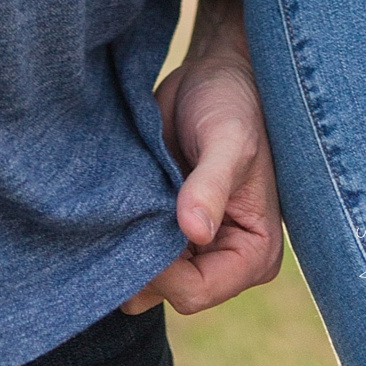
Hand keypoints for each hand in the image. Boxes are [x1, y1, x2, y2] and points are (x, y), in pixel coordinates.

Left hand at [121, 0, 283, 318]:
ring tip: (116, 203)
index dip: (160, 272)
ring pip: (144, 274)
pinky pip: (134, 245)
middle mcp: (223, 259)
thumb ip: (211, 185)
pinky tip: (112, 199)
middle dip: (138, 261)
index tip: (135, 229)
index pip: (194, 292)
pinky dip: (118, 229)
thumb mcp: (229, 142)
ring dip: (124, 245)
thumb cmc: (236, 104)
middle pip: (166, 290)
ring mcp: (192, 245)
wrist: (216, 74)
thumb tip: (194, 231)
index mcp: (252, 254)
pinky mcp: (165, 224)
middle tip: (115, 214)